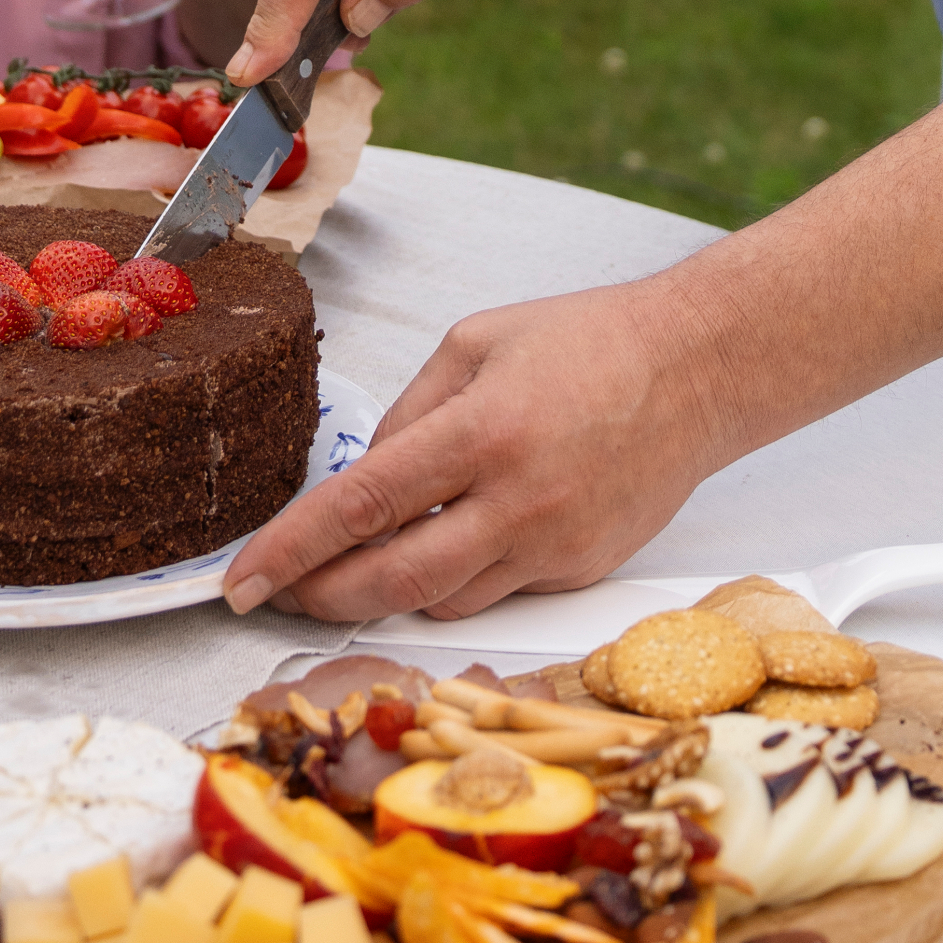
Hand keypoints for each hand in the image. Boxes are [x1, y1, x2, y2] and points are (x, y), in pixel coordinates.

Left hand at [222, 279, 729, 622]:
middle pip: (393, 581)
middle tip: (280, 592)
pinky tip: (455, 539)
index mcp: (484, 431)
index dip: (292, 549)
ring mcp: (554, 547)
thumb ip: (412, 409)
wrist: (700, 369)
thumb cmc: (591, 340)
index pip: (362, 505)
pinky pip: (497, 593)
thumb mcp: (479, 340)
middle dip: (321, 596)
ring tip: (361, 561)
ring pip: (442, 602)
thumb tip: (364, 473)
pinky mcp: (581, 573)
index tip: (242, 577)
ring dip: (389, 589)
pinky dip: (459, 576)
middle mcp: (518, 502)